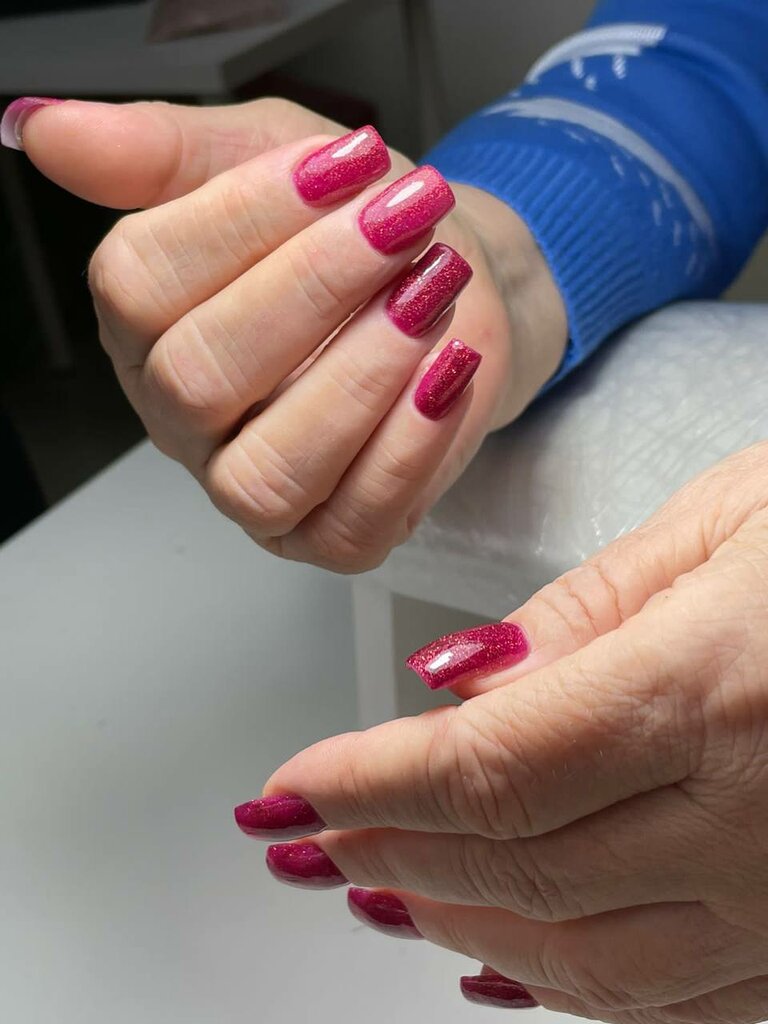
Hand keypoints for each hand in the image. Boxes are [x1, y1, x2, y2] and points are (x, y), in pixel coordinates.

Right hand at [15, 97, 565, 570]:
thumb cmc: (352, 225)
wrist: (447, 282)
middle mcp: (185, 420)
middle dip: (312, 290)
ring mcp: (253, 489)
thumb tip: (39, 129)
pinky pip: (351, 524)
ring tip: (429, 298)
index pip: (138, 287)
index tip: (342, 167)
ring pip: (268, 473)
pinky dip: (406, 449)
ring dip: (358, 377)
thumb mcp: (264, 155)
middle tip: (399, 225)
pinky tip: (447, 372)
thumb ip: (160, 151)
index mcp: (145, 328)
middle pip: (199, 380)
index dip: (241, 220)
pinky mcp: (331, 535)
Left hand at [245, 443, 767, 1020]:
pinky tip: (503, 960)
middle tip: (305, 838)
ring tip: (373, 887)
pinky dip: (567, 982)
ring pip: (579, 952)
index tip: (288, 793)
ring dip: (454, 918)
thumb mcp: (726, 521)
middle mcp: (759, 816)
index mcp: (716, 688)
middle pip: (512, 865)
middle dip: (384, 851)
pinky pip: (673, 997)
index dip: (365, 786)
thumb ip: (585, 612)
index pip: (485, 767)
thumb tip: (463, 684)